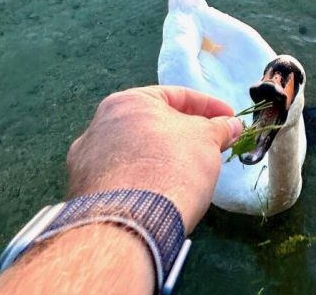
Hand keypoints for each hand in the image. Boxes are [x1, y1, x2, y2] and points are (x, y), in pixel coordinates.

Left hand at [67, 85, 242, 232]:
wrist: (133, 220)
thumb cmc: (172, 165)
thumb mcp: (207, 140)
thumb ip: (219, 128)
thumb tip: (231, 125)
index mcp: (127, 102)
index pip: (175, 95)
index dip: (209, 106)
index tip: (229, 119)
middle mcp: (99, 125)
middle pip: (152, 123)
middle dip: (185, 133)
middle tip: (212, 145)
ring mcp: (86, 161)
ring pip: (136, 152)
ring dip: (163, 157)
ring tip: (189, 171)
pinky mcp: (85, 192)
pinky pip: (123, 178)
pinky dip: (144, 180)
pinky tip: (163, 192)